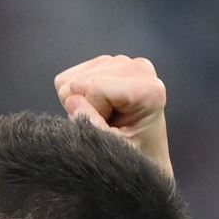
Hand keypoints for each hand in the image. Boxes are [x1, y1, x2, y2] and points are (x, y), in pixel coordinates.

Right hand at [53, 55, 171, 177]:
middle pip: (82, 79)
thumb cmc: (133, 156)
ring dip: (81, 101)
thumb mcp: (111, 150)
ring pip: (74, 77)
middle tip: (107, 124)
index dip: (93, 114)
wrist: (144, 154)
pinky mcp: (109, 63)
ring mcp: (124, 62)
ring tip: (105, 117)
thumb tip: (71, 100)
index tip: (112, 130)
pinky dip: (77, 95)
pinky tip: (97, 107)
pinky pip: (71, 76)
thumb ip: (90, 124)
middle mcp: (140, 68)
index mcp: (148, 89)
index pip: (94, 87)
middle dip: (85, 106)